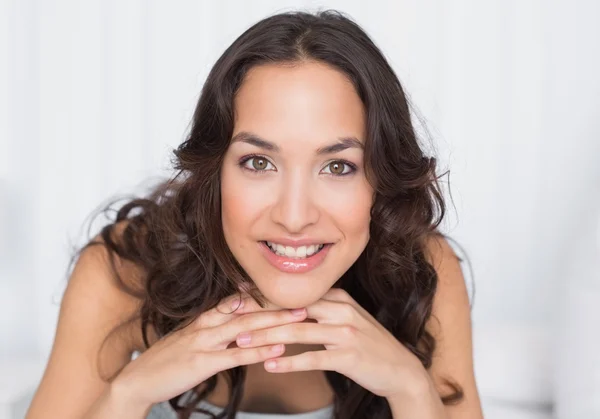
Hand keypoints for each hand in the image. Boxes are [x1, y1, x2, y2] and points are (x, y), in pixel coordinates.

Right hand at [112, 294, 307, 408]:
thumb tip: (236, 323)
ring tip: (299, 319)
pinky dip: (258, 352)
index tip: (290, 293)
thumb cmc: (167, 361)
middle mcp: (206, 325)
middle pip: (248, 310)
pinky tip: (277, 349)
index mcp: (205, 318)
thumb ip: (212, 329)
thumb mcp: (191, 339)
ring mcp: (204, 342)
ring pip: (245, 329)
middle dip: (278, 306)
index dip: (266, 296)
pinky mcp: (202, 363)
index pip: (240, 301)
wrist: (137, 380)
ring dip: (275, 323)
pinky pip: (235, 356)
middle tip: (305, 301)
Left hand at [234, 288, 428, 398]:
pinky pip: (312, 358)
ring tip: (241, 343)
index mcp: (339, 298)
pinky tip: (270, 366)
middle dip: (259, 314)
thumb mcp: (349, 318)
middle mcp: (341, 310)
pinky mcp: (348, 357)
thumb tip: (293, 305)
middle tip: (231, 319)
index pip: (295, 295)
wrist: (401, 369)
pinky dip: (289, 362)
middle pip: (292, 310)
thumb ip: (324, 309)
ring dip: (266, 338)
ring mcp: (345, 333)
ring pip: (297, 332)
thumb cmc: (369, 345)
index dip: (265, 297)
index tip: (239, 298)